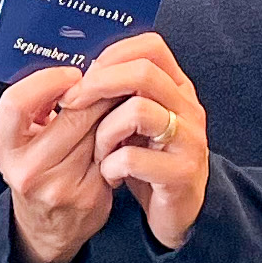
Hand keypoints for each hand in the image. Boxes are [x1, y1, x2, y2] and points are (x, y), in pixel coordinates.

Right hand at [0, 61, 115, 262]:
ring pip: (96, 132)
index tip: (70, 74)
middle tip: (111, 73)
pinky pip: (111, 152)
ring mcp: (59, 187)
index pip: (17, 103)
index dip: (46, 81)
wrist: (47, 227)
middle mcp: (26, 170)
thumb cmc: (35, 169)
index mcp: (3, 149)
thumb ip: (35, 106)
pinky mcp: (89, 197)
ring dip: (113, 109)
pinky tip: (126, 122)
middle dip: (95, 91)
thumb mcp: (20, 139)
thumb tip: (70, 69)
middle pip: (70, 116)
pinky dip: (121, 133)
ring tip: (122, 92)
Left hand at [76, 33, 209, 250]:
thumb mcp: (135, 124)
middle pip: (143, 72)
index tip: (83, 78)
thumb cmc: (149, 165)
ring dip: (105, 131)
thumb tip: (80, 76)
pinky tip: (110, 176)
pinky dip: (111, 166)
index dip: (113, 55)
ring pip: (139, 111)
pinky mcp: (181, 174)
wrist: (179, 215)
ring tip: (99, 152)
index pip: (151, 47)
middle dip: (98, 85)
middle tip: (72, 104)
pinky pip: (134, 158)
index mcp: (176, 89)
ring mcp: (189, 140)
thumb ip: (118, 97)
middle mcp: (188, 108)